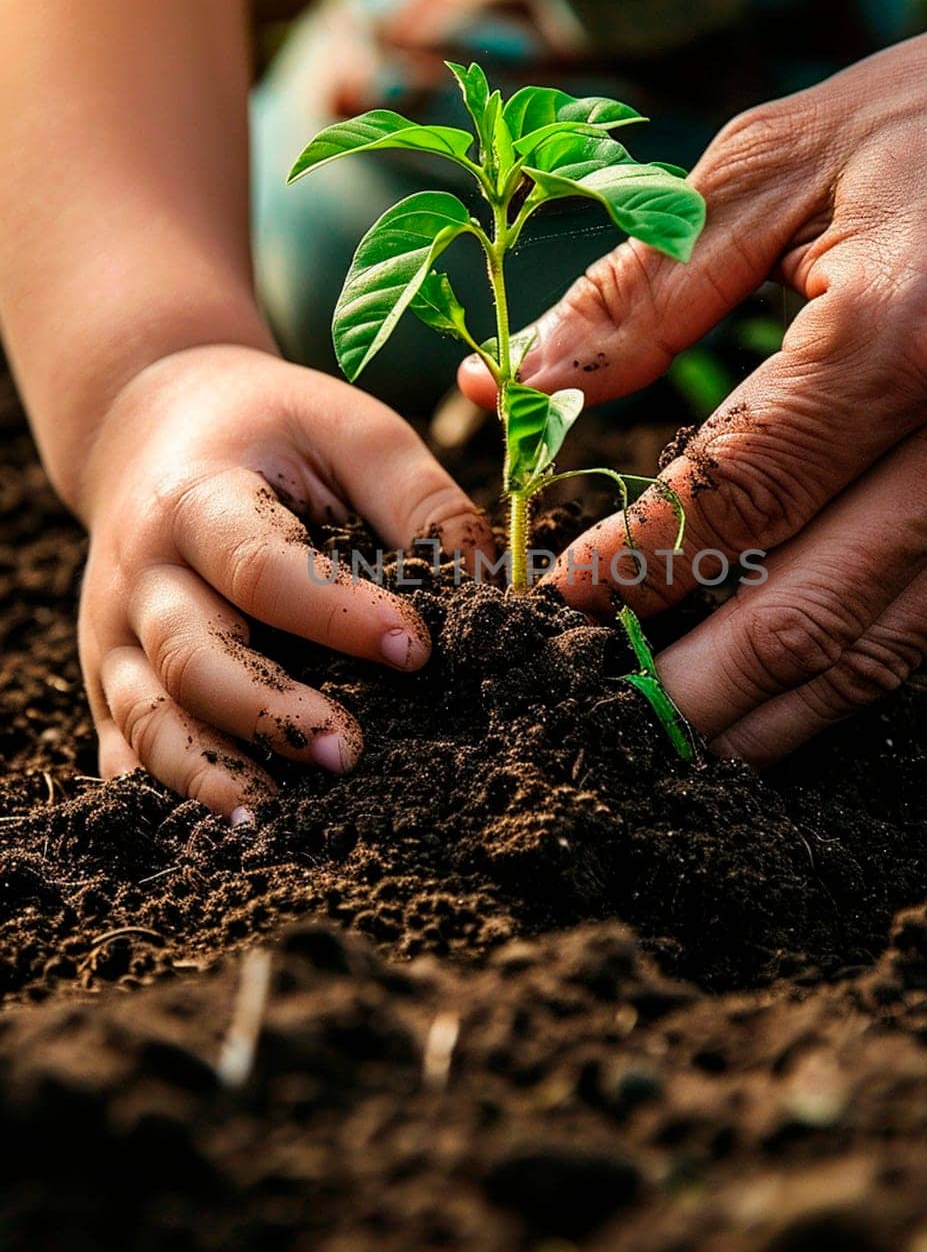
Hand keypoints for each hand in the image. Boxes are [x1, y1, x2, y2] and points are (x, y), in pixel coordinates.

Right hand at [80, 345, 492, 815]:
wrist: (151, 423)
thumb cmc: (271, 431)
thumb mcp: (348, 429)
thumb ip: (420, 499)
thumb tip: (492, 589)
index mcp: (198, 498)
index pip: (261, 566)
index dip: (337, 613)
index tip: (416, 647)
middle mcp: (142, 573)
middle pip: (193, 656)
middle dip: (270, 713)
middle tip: (352, 752)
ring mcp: (115, 633)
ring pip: (149, 717)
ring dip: (210, 773)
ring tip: (276, 818)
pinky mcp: (108, 676)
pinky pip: (123, 747)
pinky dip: (163, 792)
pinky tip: (222, 827)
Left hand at [460, 0, 926, 763]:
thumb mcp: (790, 159)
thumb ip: (650, 282)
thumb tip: (525, 383)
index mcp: (906, 330)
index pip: (741, 495)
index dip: (640, 561)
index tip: (562, 595)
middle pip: (814, 610)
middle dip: (696, 686)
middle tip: (599, 726)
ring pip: (886, 642)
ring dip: (774, 709)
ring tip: (680, 742)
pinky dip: (850, 664)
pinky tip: (781, 684)